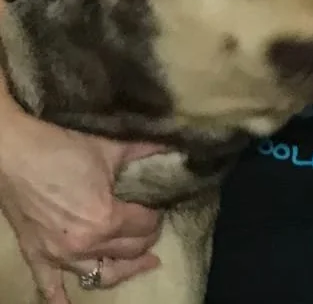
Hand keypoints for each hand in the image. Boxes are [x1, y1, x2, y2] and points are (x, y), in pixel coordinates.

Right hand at [0, 108, 165, 303]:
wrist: (12, 151)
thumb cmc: (60, 148)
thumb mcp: (110, 148)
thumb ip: (145, 151)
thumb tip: (173, 146)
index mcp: (106, 219)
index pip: (146, 226)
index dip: (156, 216)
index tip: (158, 206)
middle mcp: (85, 244)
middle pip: (130, 251)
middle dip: (146, 239)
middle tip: (151, 227)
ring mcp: (59, 254)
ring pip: (102, 274)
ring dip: (124, 268)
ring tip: (142, 262)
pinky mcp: (36, 255)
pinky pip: (48, 286)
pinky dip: (60, 299)